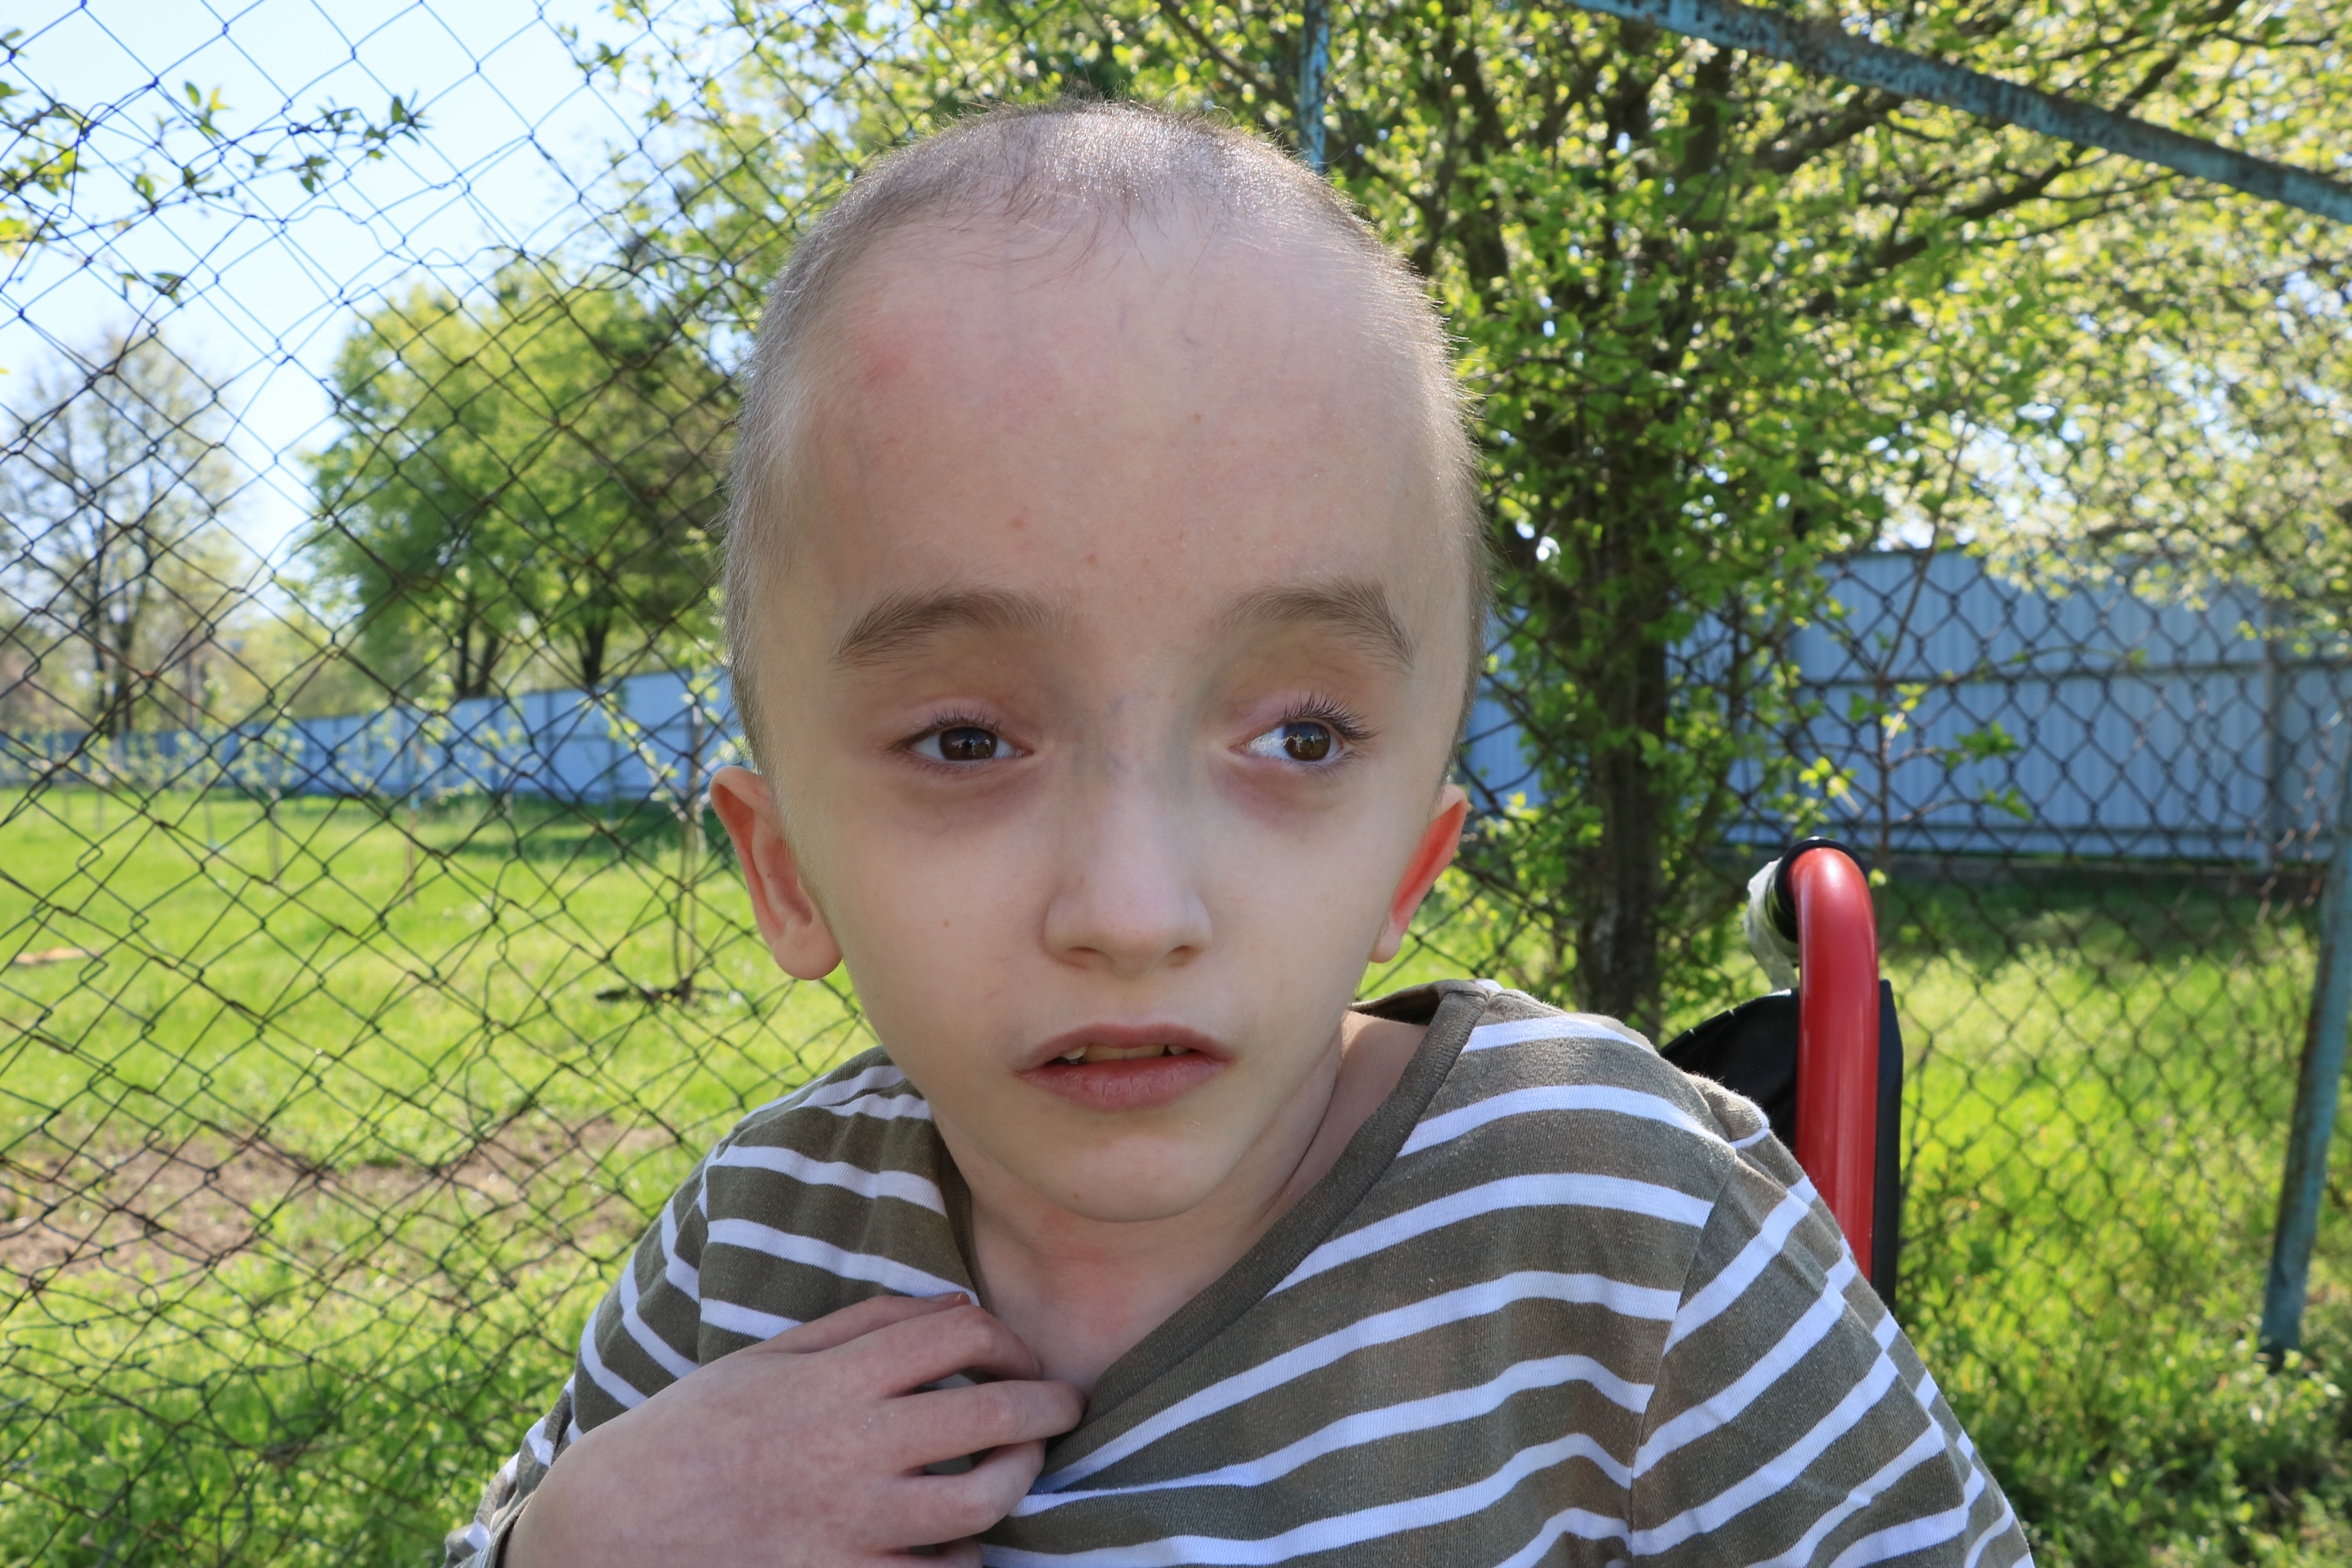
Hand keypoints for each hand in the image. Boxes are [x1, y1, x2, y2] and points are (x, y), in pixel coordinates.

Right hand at [506, 1293, 1082, 1566]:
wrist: (615, 1525)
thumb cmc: (696, 1431)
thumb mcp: (769, 1358)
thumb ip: (862, 1327)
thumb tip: (952, 1304)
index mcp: (835, 1378)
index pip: (958, 1334)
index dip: (1008, 1340)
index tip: (1021, 1355)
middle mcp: (853, 1445)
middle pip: (991, 1414)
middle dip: (1048, 1407)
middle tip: (1067, 1407)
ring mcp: (852, 1521)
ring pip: (981, 1501)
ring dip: (1019, 1480)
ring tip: (1023, 1471)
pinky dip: (963, 1557)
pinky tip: (959, 1542)